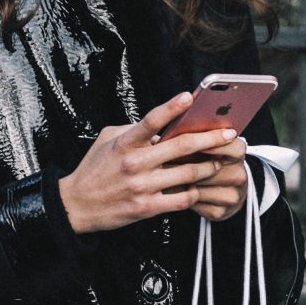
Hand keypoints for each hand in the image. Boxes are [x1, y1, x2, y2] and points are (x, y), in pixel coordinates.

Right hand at [57, 92, 244, 233]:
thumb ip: (133, 130)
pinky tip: (198, 187)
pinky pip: (181, 199)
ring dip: (208, 167)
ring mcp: (141, 186)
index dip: (172, 107)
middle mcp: (134, 163)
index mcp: (124, 143)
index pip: (151, 120)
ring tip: (218, 162)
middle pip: (181, 147)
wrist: (76, 205)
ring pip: (188, 174)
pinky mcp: (147, 207)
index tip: (190, 97)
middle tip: (229, 134)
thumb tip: (161, 125)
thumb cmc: (93, 170)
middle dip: (211, 139)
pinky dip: (194, 192)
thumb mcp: (106, 140)